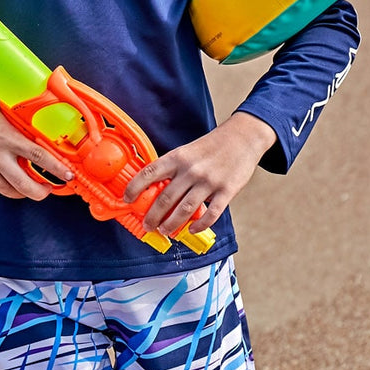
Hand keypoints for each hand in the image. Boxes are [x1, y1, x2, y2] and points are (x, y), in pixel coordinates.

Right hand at [0, 72, 72, 199]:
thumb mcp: (0, 104)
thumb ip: (19, 115)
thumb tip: (39, 117)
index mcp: (7, 136)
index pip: (39, 157)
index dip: (57, 169)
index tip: (68, 176)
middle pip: (25, 186)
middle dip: (42, 192)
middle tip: (49, 189)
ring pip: (7, 191)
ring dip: (22, 192)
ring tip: (29, 187)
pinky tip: (3, 181)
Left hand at [122, 112, 277, 234]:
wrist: (243, 138)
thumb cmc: (212, 147)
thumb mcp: (187, 151)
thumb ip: (173, 168)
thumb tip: (154, 189)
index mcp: (178, 157)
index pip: (150, 173)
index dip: (135, 187)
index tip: (126, 199)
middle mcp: (191, 170)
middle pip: (165, 198)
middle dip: (152, 216)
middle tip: (147, 226)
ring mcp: (209, 181)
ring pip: (185, 209)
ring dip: (171, 224)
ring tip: (164, 231)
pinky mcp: (226, 191)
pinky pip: (211, 214)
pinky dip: (200, 225)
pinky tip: (192, 230)